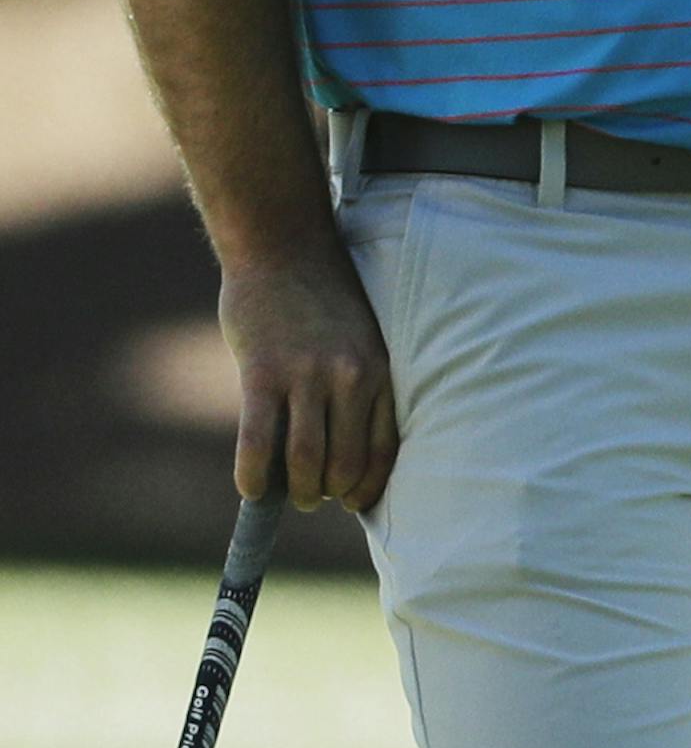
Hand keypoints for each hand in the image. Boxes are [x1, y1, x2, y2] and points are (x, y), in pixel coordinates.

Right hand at [219, 242, 398, 514]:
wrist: (282, 245)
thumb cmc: (321, 297)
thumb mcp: (361, 337)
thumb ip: (357, 387)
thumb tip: (342, 452)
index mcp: (378, 370)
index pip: (383, 450)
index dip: (368, 487)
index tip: (355, 503)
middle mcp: (349, 377)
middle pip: (343, 464)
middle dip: (327, 493)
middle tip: (311, 497)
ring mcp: (305, 376)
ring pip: (304, 462)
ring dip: (295, 491)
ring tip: (286, 493)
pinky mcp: (262, 374)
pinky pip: (258, 443)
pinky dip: (253, 476)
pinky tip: (250, 488)